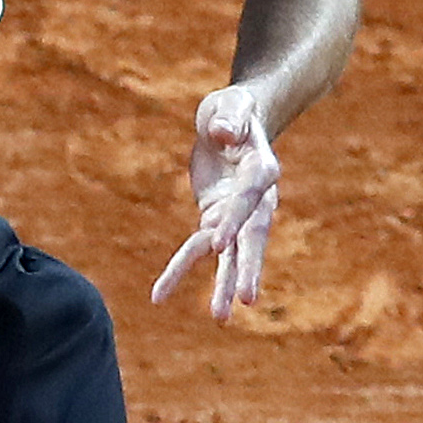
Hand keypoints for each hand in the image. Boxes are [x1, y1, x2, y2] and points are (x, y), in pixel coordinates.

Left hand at [149, 85, 284, 321]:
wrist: (233, 121)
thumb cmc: (234, 109)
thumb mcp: (230, 105)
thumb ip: (230, 117)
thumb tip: (222, 133)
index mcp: (262, 168)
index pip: (249, 196)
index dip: (236, 218)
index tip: (221, 242)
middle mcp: (257, 198)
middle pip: (253, 236)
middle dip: (248, 267)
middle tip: (246, 299)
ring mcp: (239, 214)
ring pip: (232, 253)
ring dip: (223, 284)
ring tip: (219, 317)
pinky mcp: (216, 219)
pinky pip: (199, 249)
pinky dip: (180, 271)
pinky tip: (159, 295)